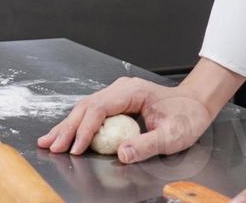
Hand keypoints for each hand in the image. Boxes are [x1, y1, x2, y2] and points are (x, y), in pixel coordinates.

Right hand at [37, 75, 219, 161]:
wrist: (195, 103)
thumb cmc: (187, 115)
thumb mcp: (172, 135)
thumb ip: (147, 144)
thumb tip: (122, 155)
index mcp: (131, 92)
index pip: (99, 109)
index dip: (85, 130)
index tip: (75, 148)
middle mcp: (119, 90)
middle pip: (85, 107)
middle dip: (67, 128)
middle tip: (50, 145)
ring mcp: (116, 95)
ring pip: (85, 109)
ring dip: (68, 126)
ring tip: (49, 141)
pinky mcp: (116, 104)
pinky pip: (92, 114)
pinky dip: (78, 126)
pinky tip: (66, 134)